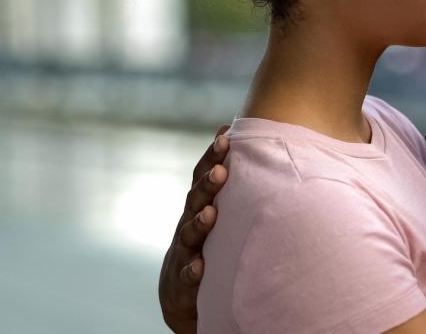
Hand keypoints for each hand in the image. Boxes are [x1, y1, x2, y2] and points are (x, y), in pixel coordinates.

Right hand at [159, 124, 230, 333]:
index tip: (226, 135)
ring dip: (199, 223)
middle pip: (196, 199)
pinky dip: (192, 270)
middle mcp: (189, 224)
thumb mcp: (216, 212)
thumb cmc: (206, 243)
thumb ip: (228, 185)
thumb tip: (247, 142)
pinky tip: (199, 267)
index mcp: (199, 205)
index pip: (203, 176)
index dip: (212, 156)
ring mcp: (184, 251)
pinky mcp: (184, 281)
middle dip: (207, 184)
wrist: (179, 290)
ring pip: (190, 234)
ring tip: (210, 214)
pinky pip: (187, 275)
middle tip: (221, 170)